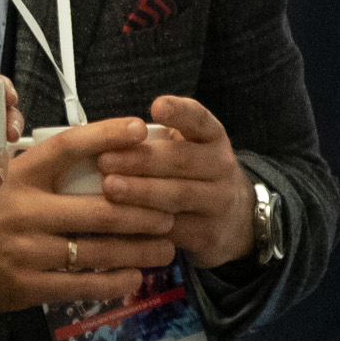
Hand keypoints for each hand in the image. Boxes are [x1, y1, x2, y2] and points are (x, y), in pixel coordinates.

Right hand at [0, 119, 173, 317]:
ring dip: (137, 250)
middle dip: (143, 212)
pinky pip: (79, 285)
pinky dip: (111, 283)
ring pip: (97, 249)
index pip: (67, 147)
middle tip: (170, 211)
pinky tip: (130, 280)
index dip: (106, 136)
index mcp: (14, 176)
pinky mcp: (24, 286)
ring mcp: (26, 250)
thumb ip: (20, 169)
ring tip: (163, 248)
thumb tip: (63, 155)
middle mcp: (24, 210)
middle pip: (100, 208)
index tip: (138, 130)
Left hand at [97, 96, 260, 270]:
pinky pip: (173, 229)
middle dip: (141, 159)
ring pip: (178, 195)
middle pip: (182, 160)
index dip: (179, 112)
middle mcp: (221, 166)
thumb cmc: (193, 173)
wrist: (234, 218)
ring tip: (110, 187)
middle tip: (105, 160)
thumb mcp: (187, 148)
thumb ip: (157, 140)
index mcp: (212, 138)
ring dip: (141, 192)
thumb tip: (106, 136)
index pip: (200, 119)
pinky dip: (144, 224)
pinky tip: (119, 219)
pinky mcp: (208, 233)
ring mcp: (218, 201)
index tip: (156, 106)